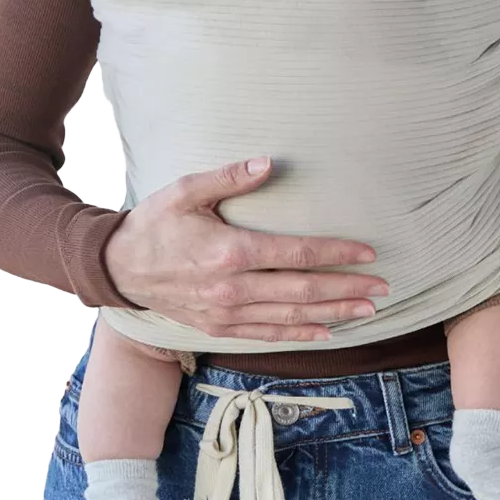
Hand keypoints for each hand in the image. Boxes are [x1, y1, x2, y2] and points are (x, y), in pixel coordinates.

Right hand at [103, 155, 387, 341]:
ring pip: (291, 317)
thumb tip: (268, 163)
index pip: (296, 254)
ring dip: (333, 314)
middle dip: (346, 288)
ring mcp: (226, 313)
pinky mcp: (218, 328)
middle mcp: (232, 288)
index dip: (336, 253)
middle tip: (382, 288)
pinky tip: (326, 332)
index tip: (368, 253)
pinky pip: (267, 336)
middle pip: (302, 291)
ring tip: (367, 311)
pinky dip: (299, 335)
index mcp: (230, 251)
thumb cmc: (154, 223)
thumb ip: (229, 178)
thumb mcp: (185, 191)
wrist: (117, 268)